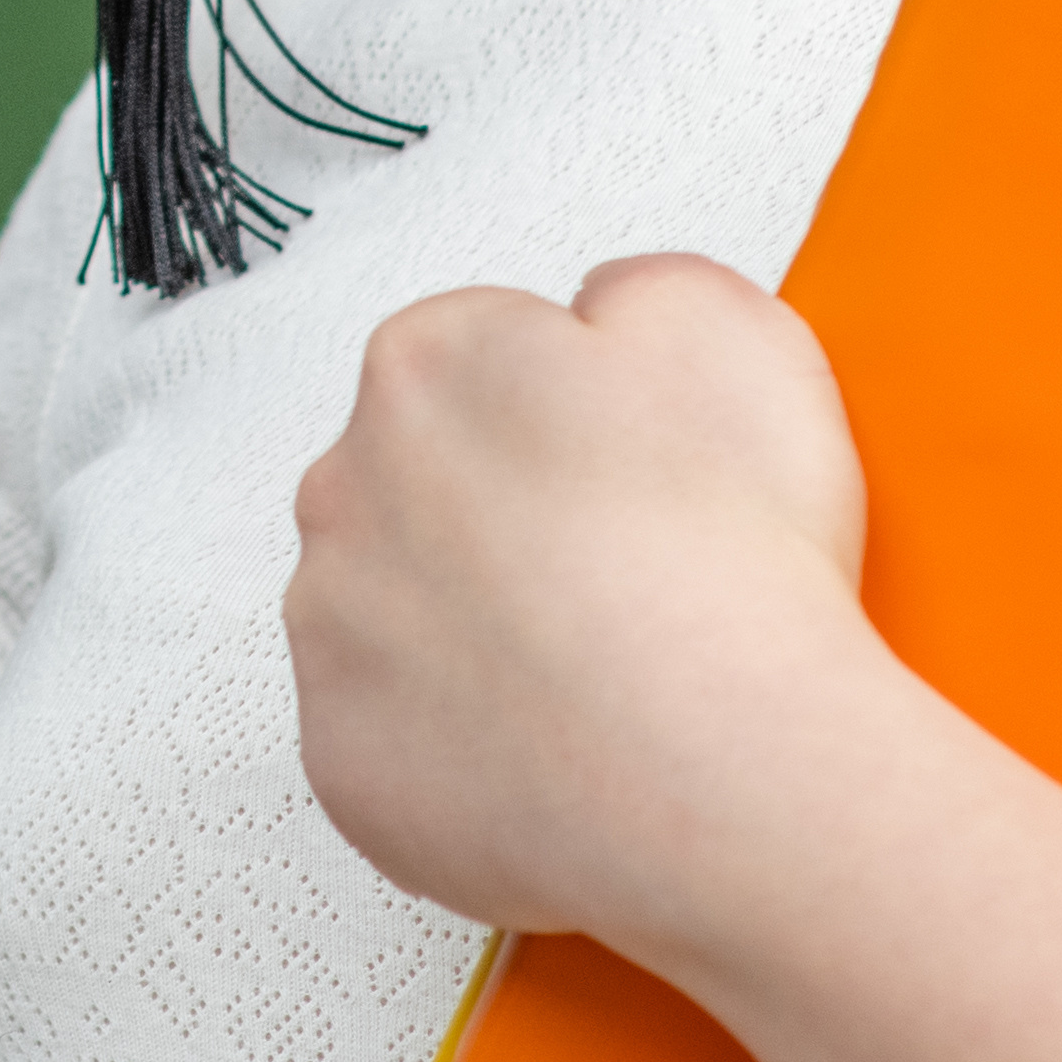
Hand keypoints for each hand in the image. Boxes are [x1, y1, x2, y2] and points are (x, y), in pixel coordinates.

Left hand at [282, 253, 907, 951]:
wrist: (723, 773)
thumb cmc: (727, 565)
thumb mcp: (728, 323)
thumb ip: (637, 288)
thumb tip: (602, 313)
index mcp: (431, 365)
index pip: (482, 356)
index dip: (578, 410)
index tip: (632, 464)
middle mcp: (348, 487)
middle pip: (423, 479)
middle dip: (510, 516)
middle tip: (627, 569)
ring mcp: (333, 631)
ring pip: (401, 610)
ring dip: (479, 630)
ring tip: (605, 670)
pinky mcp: (342, 754)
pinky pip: (399, 735)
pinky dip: (468, 743)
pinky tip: (562, 747)